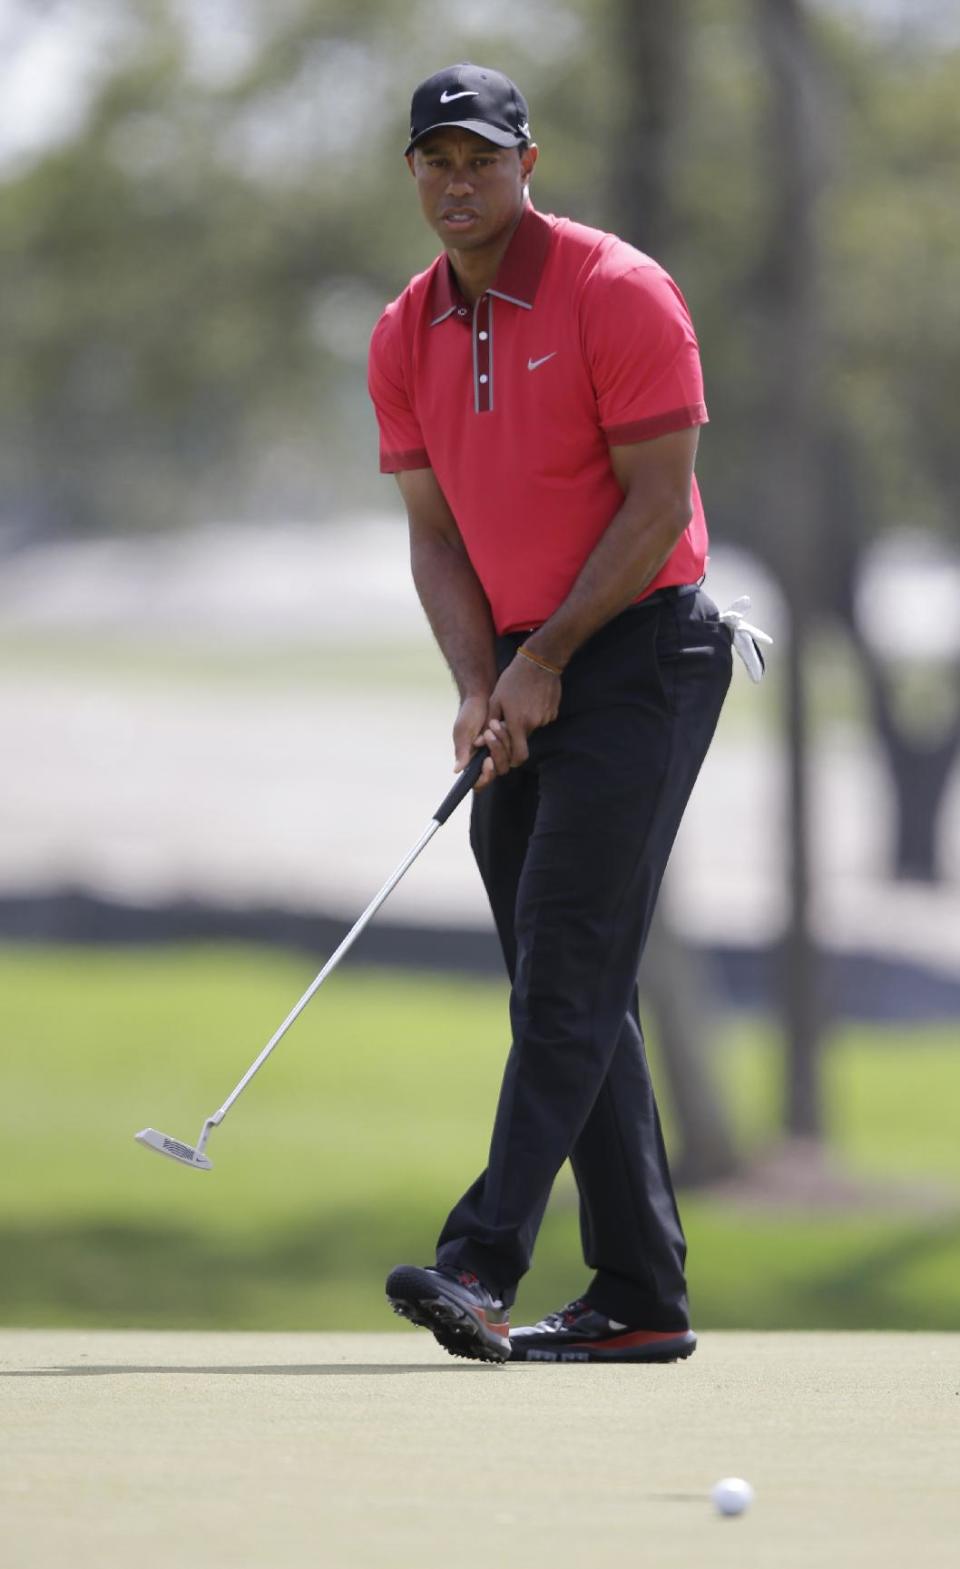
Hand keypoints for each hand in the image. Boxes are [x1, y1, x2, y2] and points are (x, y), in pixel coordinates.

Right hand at [453, 691, 502, 791]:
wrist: (482, 696)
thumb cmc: (469, 714)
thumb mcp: (462, 731)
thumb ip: (461, 751)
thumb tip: (456, 770)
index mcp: (472, 761)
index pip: (479, 781)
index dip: (485, 777)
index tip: (488, 762)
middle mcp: (486, 759)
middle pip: (497, 771)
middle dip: (496, 753)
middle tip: (489, 735)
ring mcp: (499, 751)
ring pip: (507, 760)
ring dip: (502, 742)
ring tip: (493, 724)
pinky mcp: (509, 742)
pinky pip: (514, 748)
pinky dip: (508, 736)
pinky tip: (501, 723)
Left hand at [480, 653, 560, 771]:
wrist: (539, 661)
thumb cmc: (513, 679)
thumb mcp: (496, 699)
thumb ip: (490, 723)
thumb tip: (481, 742)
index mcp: (518, 723)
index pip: (518, 756)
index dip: (511, 758)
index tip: (503, 750)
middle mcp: (534, 724)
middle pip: (524, 741)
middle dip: (515, 735)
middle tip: (508, 718)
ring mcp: (546, 718)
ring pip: (532, 728)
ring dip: (524, 721)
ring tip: (520, 702)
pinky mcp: (553, 712)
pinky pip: (541, 719)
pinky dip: (534, 714)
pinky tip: (530, 698)